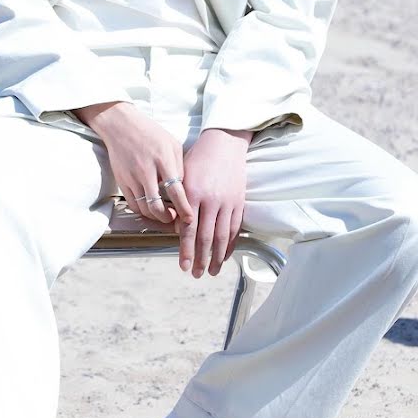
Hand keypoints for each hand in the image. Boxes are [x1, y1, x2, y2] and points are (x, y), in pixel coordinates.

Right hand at [73, 101, 196, 229]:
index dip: (184, 209)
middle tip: (174, 218)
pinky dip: (143, 211)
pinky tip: (150, 208)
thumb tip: (183, 189)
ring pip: (144, 209)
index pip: (176, 191)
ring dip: (156, 216)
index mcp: (162, 160)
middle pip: (157, 206)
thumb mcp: (172, 144)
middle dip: (168, 218)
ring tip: (164, 213)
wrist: (121, 125)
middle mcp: (146, 170)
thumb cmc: (150, 133)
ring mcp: (131, 177)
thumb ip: (179, 166)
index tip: (190, 219)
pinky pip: (133, 204)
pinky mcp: (121, 181)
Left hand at [172, 127, 250, 278]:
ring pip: (222, 236)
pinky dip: (230, 244)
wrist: (224, 143)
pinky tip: (224, 255)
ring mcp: (227, 202)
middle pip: (205, 237)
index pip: (188, 229)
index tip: (183, 265)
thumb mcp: (183, 176)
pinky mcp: (239, 202)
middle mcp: (211, 200)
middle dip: (200, 259)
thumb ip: (181, 203)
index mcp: (193, 193)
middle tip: (195, 274)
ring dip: (216, 257)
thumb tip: (178, 229)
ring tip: (211, 271)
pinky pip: (235, 228)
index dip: (185, 250)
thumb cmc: (199, 158)